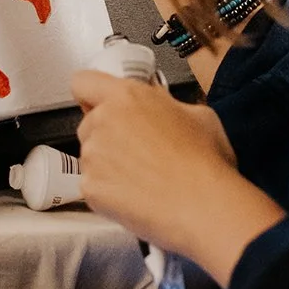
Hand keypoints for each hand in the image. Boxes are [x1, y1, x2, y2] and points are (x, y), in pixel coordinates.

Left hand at [73, 71, 284, 287]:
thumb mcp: (197, 114)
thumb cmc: (205, 161)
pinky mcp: (90, 188)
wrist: (202, 207)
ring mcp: (93, 156)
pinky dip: (109, 192)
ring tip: (142, 178)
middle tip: (136, 151)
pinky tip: (136, 197)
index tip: (104, 105)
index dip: (91, 94)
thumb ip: (166, 104)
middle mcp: (102, 121)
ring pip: (91, 155)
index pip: (83, 82)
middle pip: (88, 123)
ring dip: (108, 164)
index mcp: (127, 96)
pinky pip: (93, 186)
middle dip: (106, 134)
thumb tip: (161, 108)